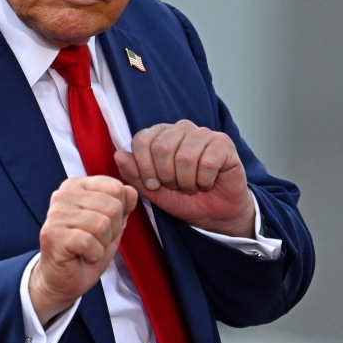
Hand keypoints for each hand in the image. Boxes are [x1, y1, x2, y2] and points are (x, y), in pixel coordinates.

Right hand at [30, 176, 137, 325]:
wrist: (64, 280)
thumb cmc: (86, 251)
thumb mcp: (112, 225)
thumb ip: (122, 206)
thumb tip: (131, 192)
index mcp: (77, 186)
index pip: (115, 187)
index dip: (119, 213)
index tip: (104, 226)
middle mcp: (63, 194)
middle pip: (112, 206)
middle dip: (111, 231)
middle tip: (95, 241)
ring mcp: (56, 213)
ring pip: (102, 224)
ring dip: (101, 244)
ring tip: (88, 249)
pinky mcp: (53, 234)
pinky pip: (89, 242)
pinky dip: (93, 255)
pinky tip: (82, 256)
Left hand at [113, 120, 255, 237]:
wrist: (216, 214)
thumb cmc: (185, 199)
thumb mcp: (153, 192)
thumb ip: (134, 174)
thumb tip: (118, 155)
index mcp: (161, 134)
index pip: (142, 140)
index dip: (144, 168)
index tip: (154, 185)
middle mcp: (182, 128)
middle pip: (162, 147)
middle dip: (166, 176)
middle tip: (175, 186)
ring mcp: (204, 133)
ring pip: (184, 157)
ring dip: (186, 182)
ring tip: (192, 186)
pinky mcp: (223, 144)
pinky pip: (207, 163)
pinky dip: (204, 181)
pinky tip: (207, 183)